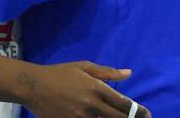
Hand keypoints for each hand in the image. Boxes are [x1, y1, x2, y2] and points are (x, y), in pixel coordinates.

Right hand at [20, 61, 149, 117]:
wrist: (33, 85)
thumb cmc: (60, 73)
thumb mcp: (84, 67)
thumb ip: (107, 72)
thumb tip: (128, 73)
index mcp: (96, 88)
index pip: (123, 103)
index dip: (138, 111)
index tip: (146, 114)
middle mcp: (91, 104)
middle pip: (118, 117)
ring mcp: (80, 117)